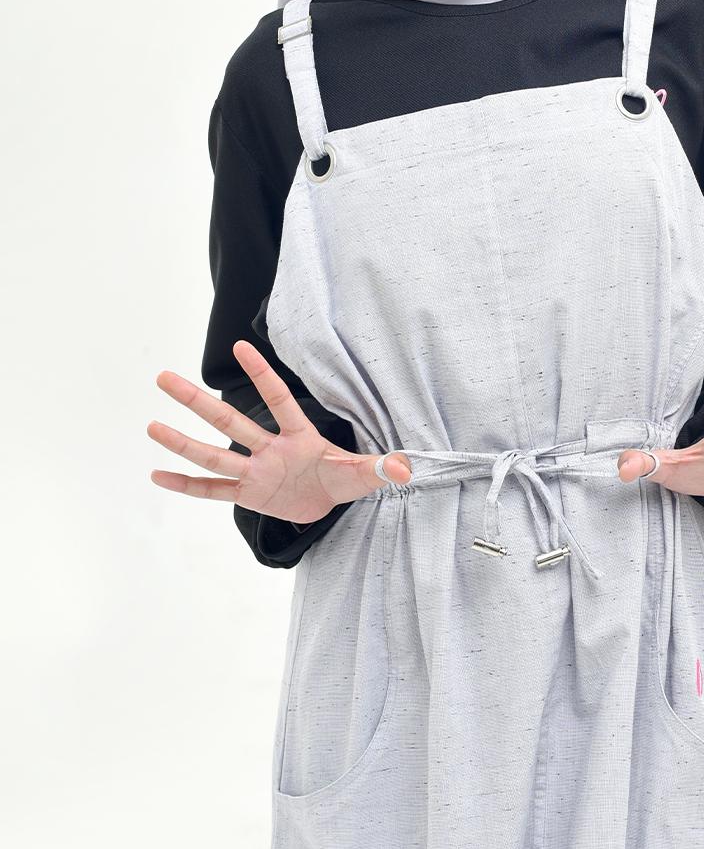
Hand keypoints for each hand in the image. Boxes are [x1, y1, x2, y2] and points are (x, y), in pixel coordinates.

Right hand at [148, 340, 412, 522]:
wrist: (328, 502)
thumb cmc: (345, 478)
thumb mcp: (364, 475)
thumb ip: (382, 468)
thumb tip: (407, 468)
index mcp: (299, 437)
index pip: (279, 401)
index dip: (262, 375)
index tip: (241, 346)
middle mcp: (270, 449)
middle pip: (230, 421)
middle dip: (198, 401)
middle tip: (164, 377)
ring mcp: (255, 471)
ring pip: (214, 454)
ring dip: (184, 442)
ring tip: (151, 424)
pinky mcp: (247, 493)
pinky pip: (212, 490)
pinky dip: (186, 485)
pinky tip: (157, 475)